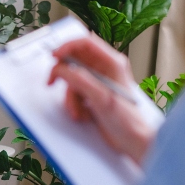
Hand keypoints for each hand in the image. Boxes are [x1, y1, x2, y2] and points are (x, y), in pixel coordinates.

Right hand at [48, 35, 153, 162]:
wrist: (132, 141)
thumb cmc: (127, 120)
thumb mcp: (101, 98)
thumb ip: (80, 80)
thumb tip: (61, 69)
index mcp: (112, 63)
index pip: (85, 43)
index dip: (67, 46)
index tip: (54, 57)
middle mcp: (105, 69)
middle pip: (74, 60)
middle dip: (63, 74)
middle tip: (52, 81)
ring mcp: (97, 82)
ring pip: (71, 79)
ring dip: (70, 96)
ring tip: (78, 111)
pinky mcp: (92, 94)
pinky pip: (73, 92)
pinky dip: (73, 104)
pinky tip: (83, 114)